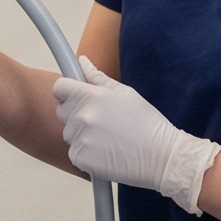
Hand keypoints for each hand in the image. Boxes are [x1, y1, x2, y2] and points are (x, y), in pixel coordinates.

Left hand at [52, 57, 220, 214]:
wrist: (161, 156)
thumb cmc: (147, 123)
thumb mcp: (125, 93)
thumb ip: (98, 77)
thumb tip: (82, 61)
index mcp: (91, 96)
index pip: (59, 88)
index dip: (67, 92)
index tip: (76, 98)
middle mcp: (82, 116)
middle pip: (61, 112)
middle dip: (75, 114)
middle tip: (101, 122)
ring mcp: (80, 139)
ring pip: (69, 134)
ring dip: (82, 136)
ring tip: (107, 139)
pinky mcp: (81, 159)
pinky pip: (74, 153)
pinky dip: (86, 154)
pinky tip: (106, 153)